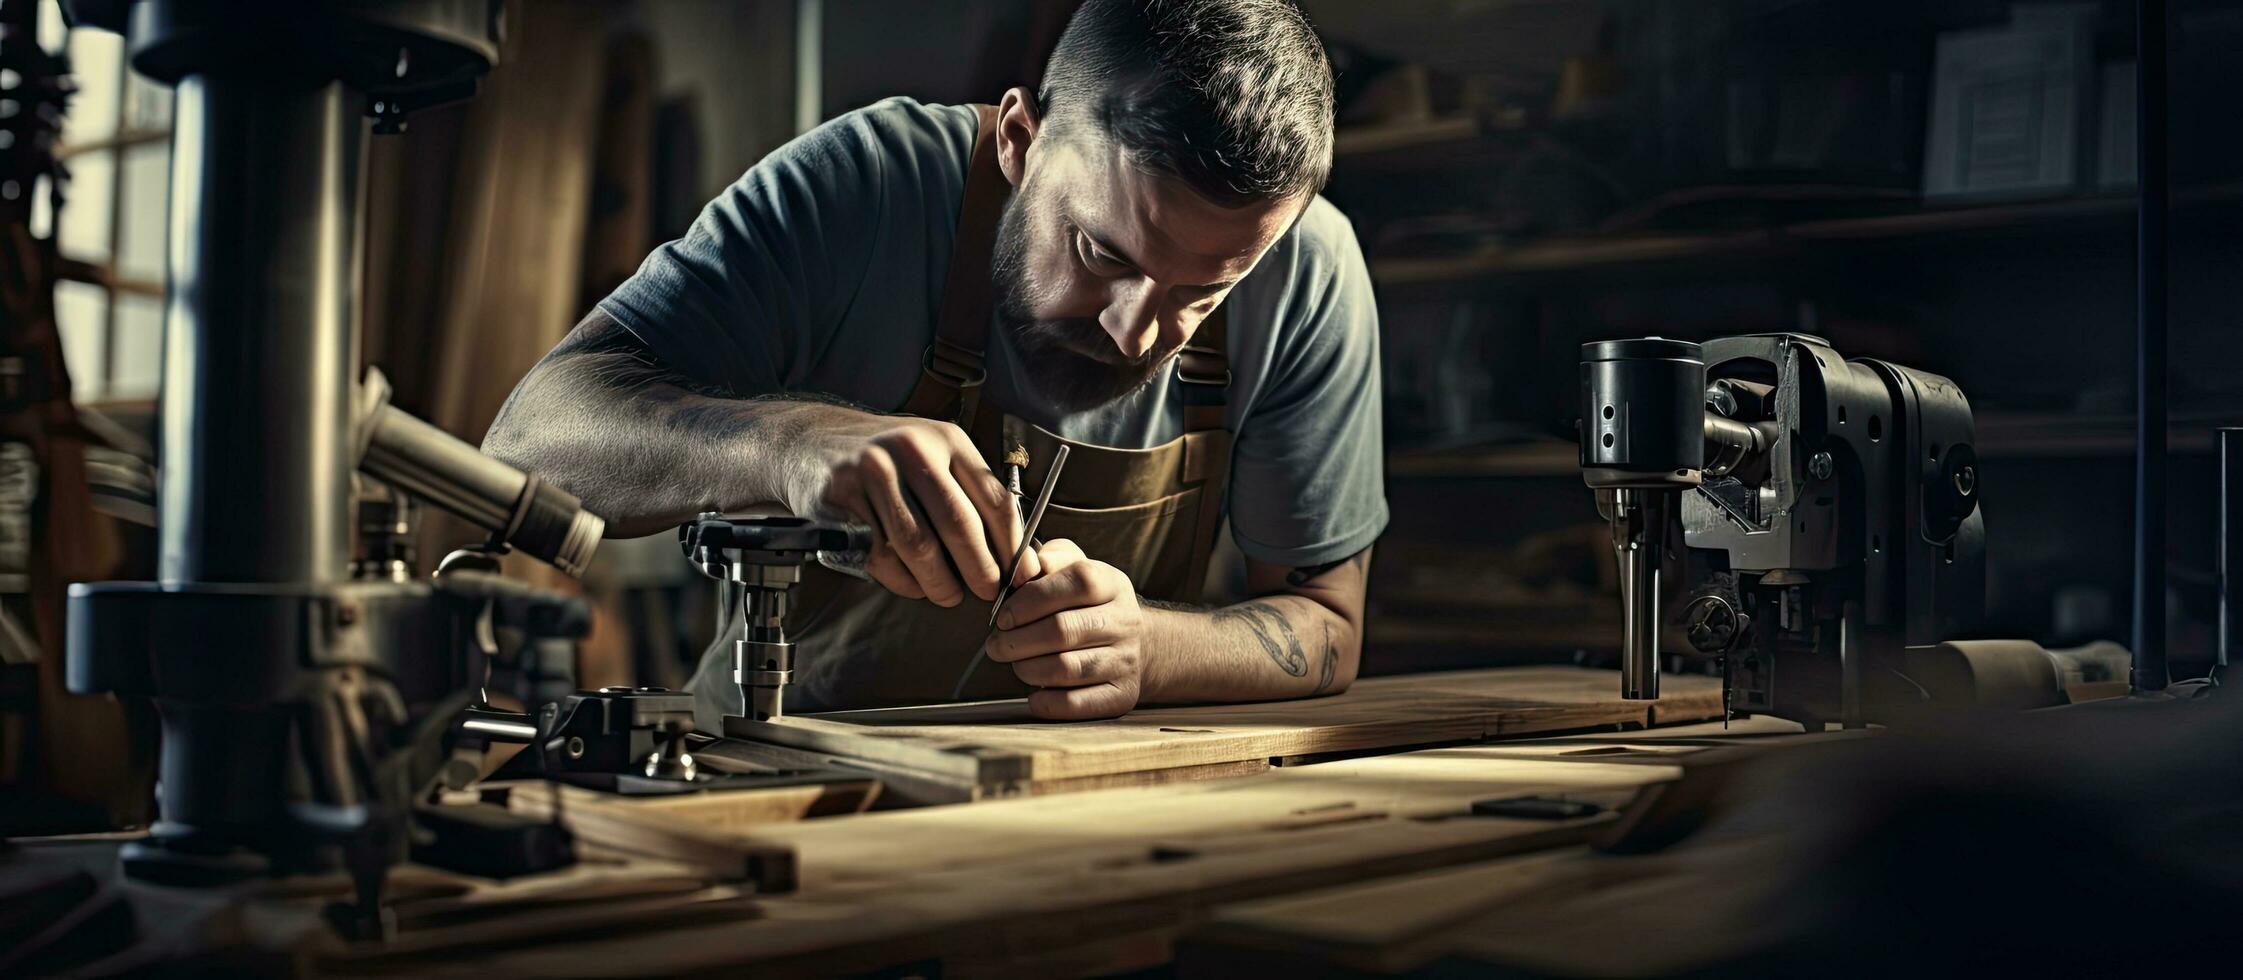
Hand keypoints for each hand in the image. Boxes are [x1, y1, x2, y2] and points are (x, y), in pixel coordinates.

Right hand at [784, 405, 1038, 605]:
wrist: (812, 442)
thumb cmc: (888, 461)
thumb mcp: (935, 457)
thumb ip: (972, 495)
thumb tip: (1017, 555)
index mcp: (947, 440)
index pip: (994, 499)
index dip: (1013, 545)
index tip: (1022, 575)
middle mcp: (913, 450)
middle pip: (959, 525)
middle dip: (980, 569)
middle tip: (988, 592)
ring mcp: (874, 472)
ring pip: (918, 546)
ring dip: (940, 582)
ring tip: (949, 594)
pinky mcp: (843, 498)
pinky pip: (880, 555)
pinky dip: (903, 581)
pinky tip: (913, 583)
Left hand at [985, 539, 1143, 719]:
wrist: (1141, 646)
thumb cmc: (1091, 605)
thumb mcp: (1079, 569)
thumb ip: (1051, 558)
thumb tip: (1024, 565)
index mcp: (1113, 584)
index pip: (1076, 583)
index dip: (1030, 600)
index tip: (1003, 616)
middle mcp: (1125, 622)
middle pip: (1063, 630)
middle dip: (1017, 641)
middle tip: (996, 645)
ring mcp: (1126, 661)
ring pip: (1065, 668)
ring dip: (1027, 669)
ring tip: (1016, 664)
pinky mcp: (1121, 696)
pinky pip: (1076, 703)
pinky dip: (1046, 702)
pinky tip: (1034, 694)